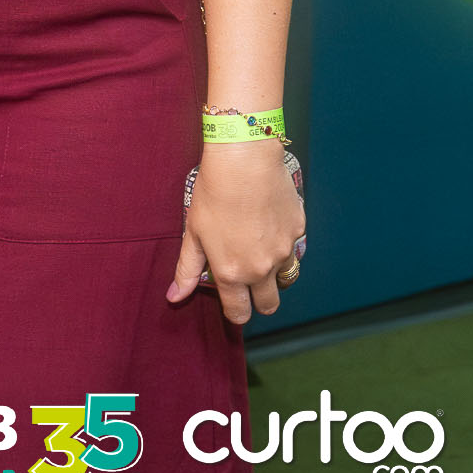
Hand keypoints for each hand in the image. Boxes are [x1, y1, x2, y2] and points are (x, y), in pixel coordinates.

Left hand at [166, 143, 304, 324]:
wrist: (245, 160)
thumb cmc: (214, 193)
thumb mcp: (193, 232)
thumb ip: (187, 269)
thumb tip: (175, 297)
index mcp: (232, 273)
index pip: (238, 313)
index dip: (235, 313)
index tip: (233, 305)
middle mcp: (261, 268)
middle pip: (269, 304)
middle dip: (260, 301)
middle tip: (249, 284)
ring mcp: (283, 250)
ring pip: (284, 276)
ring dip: (274, 272)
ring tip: (258, 250)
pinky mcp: (298, 229)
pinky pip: (293, 246)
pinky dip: (283, 242)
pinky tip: (268, 221)